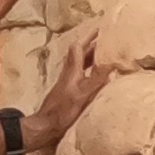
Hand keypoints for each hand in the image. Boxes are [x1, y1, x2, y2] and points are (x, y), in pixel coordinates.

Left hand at [20, 35, 112, 154]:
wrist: (45, 127)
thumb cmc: (62, 112)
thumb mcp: (82, 95)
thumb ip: (96, 78)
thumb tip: (110, 61)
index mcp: (73, 70)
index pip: (80, 46)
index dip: (90, 36)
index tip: (101, 27)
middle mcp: (69, 72)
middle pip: (81, 52)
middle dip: (93, 44)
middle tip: (108, 38)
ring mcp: (68, 81)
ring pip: (81, 63)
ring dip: (92, 56)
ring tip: (106, 53)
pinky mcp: (68, 90)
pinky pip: (82, 73)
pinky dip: (91, 69)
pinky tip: (98, 75)